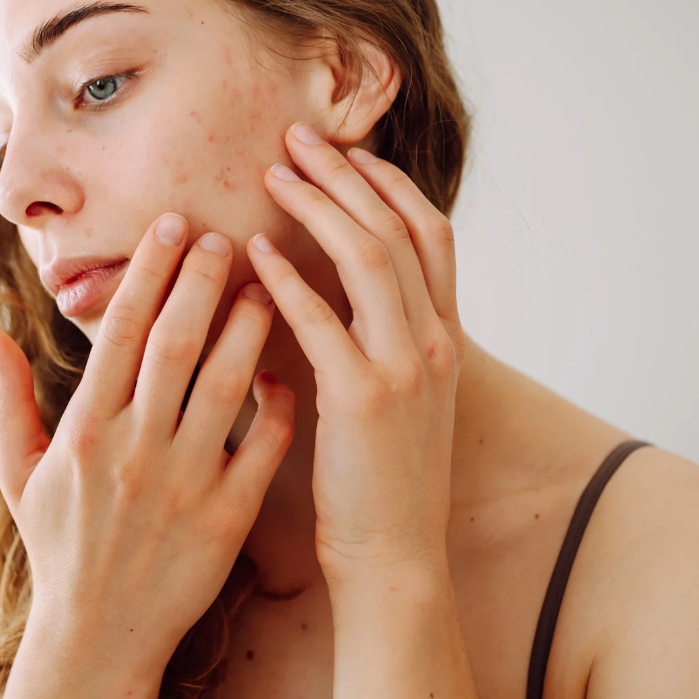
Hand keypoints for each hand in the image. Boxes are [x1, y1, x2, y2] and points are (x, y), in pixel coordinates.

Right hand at [0, 214, 295, 675]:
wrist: (100, 635)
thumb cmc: (58, 548)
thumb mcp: (17, 474)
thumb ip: (7, 399)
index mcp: (84, 431)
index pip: (120, 331)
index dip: (148, 272)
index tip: (172, 226)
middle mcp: (135, 449)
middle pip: (176, 343)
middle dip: (204, 281)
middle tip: (228, 236)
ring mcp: (185, 482)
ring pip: (227, 384)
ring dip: (250, 327)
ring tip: (268, 286)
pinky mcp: (228, 517)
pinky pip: (263, 446)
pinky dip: (277, 404)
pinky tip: (285, 370)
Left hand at [248, 123, 463, 578]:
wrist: (394, 559)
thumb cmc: (379, 484)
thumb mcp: (396, 402)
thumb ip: (375, 344)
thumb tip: (331, 294)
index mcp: (444, 340)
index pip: (430, 234)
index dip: (389, 185)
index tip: (348, 152)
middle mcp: (435, 343)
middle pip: (398, 228)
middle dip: (348, 175)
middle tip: (297, 139)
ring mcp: (406, 368)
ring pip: (370, 256)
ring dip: (319, 207)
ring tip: (273, 176)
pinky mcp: (365, 399)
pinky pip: (323, 320)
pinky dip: (288, 280)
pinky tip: (254, 255)